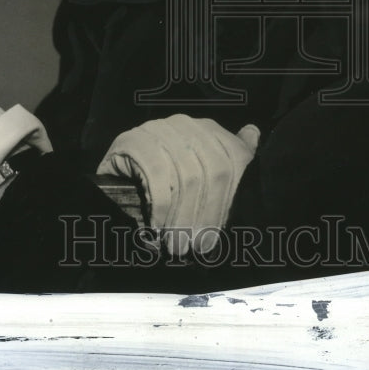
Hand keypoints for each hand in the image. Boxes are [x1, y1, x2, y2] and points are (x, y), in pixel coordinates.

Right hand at [96, 114, 259, 254]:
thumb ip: (230, 153)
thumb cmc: (163, 179)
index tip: (217, 235)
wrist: (115, 175)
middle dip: (208, 214)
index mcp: (206, 128)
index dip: (228, 200)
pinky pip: (157, 175)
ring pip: (187, 176)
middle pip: (214, 170)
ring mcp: (159, 129)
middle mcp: (185, 124)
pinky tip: (157, 227)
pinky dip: (161, 206)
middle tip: (197, 246)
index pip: (233, 160)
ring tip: (178, 244)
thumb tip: (253, 132)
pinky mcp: (133, 140)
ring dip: (183, 217)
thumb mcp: (199, 169)